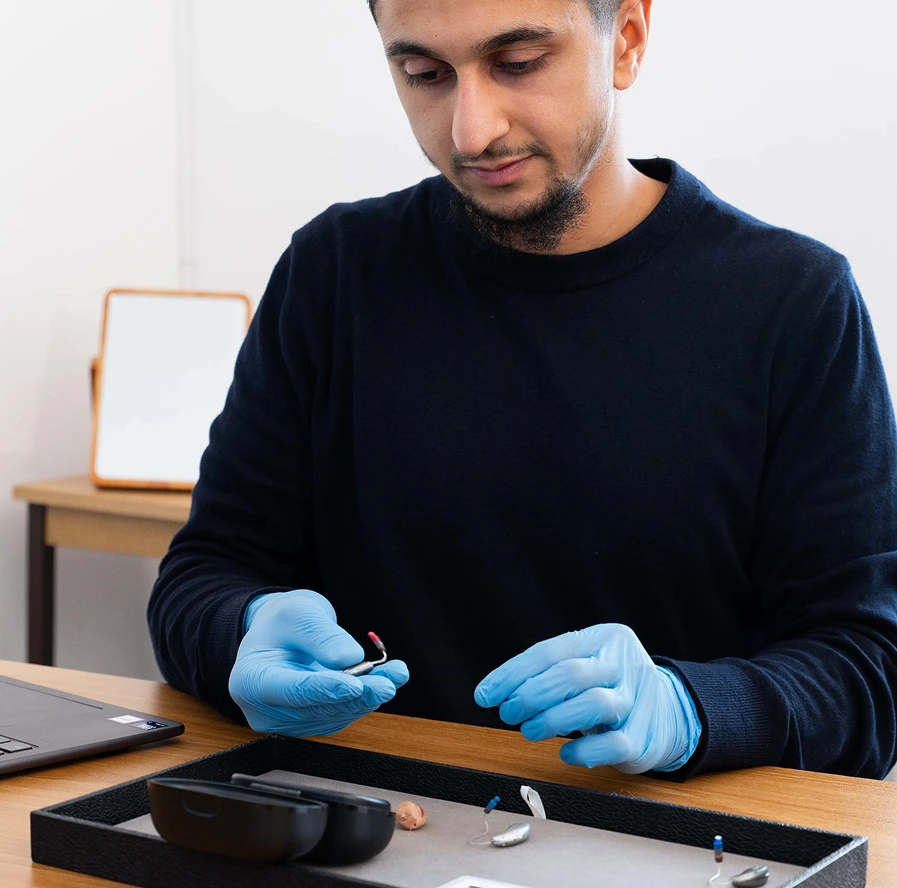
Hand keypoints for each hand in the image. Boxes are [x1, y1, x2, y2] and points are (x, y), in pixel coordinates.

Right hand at [228, 589, 408, 736]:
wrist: (283, 633)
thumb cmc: (282, 621)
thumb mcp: (298, 612)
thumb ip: (320, 634)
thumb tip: (349, 658)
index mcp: (250, 680)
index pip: (290, 690)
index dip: (324, 689)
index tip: (354, 685)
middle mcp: (266, 709)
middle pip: (317, 707)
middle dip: (357, 694)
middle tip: (388, 682)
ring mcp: (289, 719)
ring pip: (335, 713)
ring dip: (368, 696)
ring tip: (396, 674)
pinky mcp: (312, 721)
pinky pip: (342, 712)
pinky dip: (366, 697)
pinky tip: (386, 680)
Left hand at [474, 623, 700, 772]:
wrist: (669, 712)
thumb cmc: (608, 687)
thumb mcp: (583, 666)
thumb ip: (546, 672)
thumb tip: (493, 691)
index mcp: (604, 638)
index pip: (550, 651)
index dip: (512, 674)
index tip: (485, 695)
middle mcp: (624, 664)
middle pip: (570, 675)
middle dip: (530, 696)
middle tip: (509, 714)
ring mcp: (639, 700)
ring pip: (593, 705)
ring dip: (552, 720)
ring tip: (530, 731)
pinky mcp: (645, 738)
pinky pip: (612, 744)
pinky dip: (582, 751)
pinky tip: (565, 752)